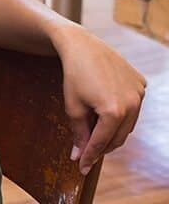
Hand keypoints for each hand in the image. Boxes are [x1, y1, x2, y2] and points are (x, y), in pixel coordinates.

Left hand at [52, 22, 145, 174]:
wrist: (82, 45)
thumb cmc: (73, 75)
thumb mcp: (72, 107)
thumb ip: (79, 133)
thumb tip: (79, 155)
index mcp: (113, 111)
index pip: (101, 142)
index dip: (90, 157)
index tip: (82, 168)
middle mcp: (132, 104)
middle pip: (117, 137)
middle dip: (102, 147)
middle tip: (87, 154)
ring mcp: (139, 94)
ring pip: (128, 124)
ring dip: (112, 132)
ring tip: (95, 133)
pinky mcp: (141, 84)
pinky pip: (133, 107)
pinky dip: (121, 114)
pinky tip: (107, 113)